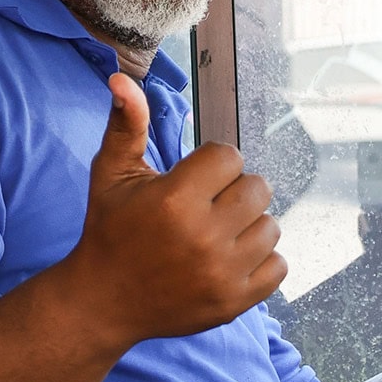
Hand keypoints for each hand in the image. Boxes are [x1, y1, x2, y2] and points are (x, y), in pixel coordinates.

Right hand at [69, 74, 285, 345]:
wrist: (102, 302)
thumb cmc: (109, 231)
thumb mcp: (110, 174)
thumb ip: (125, 124)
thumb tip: (121, 78)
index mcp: (174, 199)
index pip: (230, 156)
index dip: (212, 164)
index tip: (192, 181)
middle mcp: (203, 236)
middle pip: (257, 188)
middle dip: (234, 191)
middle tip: (206, 207)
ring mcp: (222, 273)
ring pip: (271, 227)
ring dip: (248, 226)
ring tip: (217, 234)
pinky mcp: (234, 302)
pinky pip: (279, 266)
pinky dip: (261, 261)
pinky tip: (230, 259)